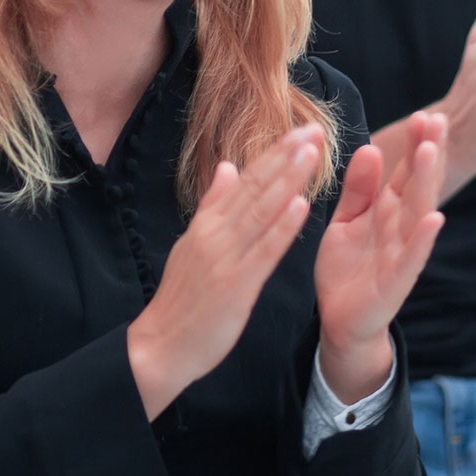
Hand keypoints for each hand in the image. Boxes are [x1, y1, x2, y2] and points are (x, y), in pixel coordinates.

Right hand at [128, 125, 324, 418]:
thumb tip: (228, 167)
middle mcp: (215, 234)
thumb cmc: (181, 301)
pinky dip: (282, 226)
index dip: (274, 154)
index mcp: (207, 224)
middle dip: (287, 156)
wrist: (160, 347)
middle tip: (315, 128)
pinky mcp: (236, 284)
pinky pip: (263, 251)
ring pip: (261, 211)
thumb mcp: (192, 245)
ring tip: (312, 152)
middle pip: (255, 187)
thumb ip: (212, 206)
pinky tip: (301, 205)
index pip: (245, 180)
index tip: (300, 131)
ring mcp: (225, 257)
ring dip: (287, 180)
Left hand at [314, 112, 448, 402]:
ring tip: (431, 153)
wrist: (340, 323)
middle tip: (436, 118)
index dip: (415, 144)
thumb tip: (368, 148)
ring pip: (417, 213)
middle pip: (417, 184)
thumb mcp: (346, 221)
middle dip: (426, 153)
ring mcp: (401, 254)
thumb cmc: (347, 270)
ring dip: (426, 184)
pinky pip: (411, 258)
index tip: (424, 114)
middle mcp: (400, 228)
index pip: (405, 171)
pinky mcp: (396, 282)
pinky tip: (435, 219)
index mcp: (387, 212)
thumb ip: (358, 189)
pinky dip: (422, 239)